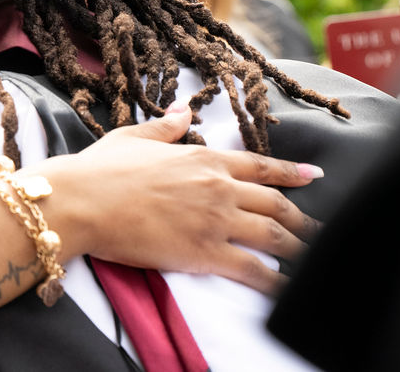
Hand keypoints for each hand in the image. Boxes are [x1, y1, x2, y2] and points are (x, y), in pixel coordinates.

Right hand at [22, 104, 320, 294]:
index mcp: (202, 158)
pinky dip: (275, 281)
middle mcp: (218, 186)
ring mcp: (215, 220)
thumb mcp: (132, 137)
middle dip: (300, 219)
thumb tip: (184, 110)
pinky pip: (253, 269)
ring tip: (312, 260)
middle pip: (275, 203)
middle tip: (317, 230)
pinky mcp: (205, 252)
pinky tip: (286, 290)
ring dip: (297, 248)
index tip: (314, 177)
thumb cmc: (99, 169)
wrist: (82, 201)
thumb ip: (165, 127)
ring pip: (273, 236)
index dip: (291, 173)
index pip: (259, 165)